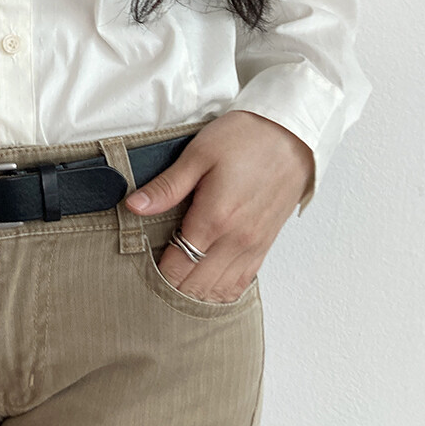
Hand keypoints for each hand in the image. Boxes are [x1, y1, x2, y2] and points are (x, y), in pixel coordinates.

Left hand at [124, 111, 313, 302]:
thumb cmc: (244, 138)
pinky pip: (242, 282)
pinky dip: (222, 290)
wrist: (290, 132)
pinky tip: (206, 284)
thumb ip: (167, 187)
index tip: (141, 267)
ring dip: (196, 293)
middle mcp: (236, 239)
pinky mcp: (265, 244)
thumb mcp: (198, 154)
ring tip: (175, 283)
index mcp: (215, 218)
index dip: (156, 274)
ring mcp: (254, 245)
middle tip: (152, 278)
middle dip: (172, 287)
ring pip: (220, 290)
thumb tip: (134, 206)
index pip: (178, 267)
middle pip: (197, 286)